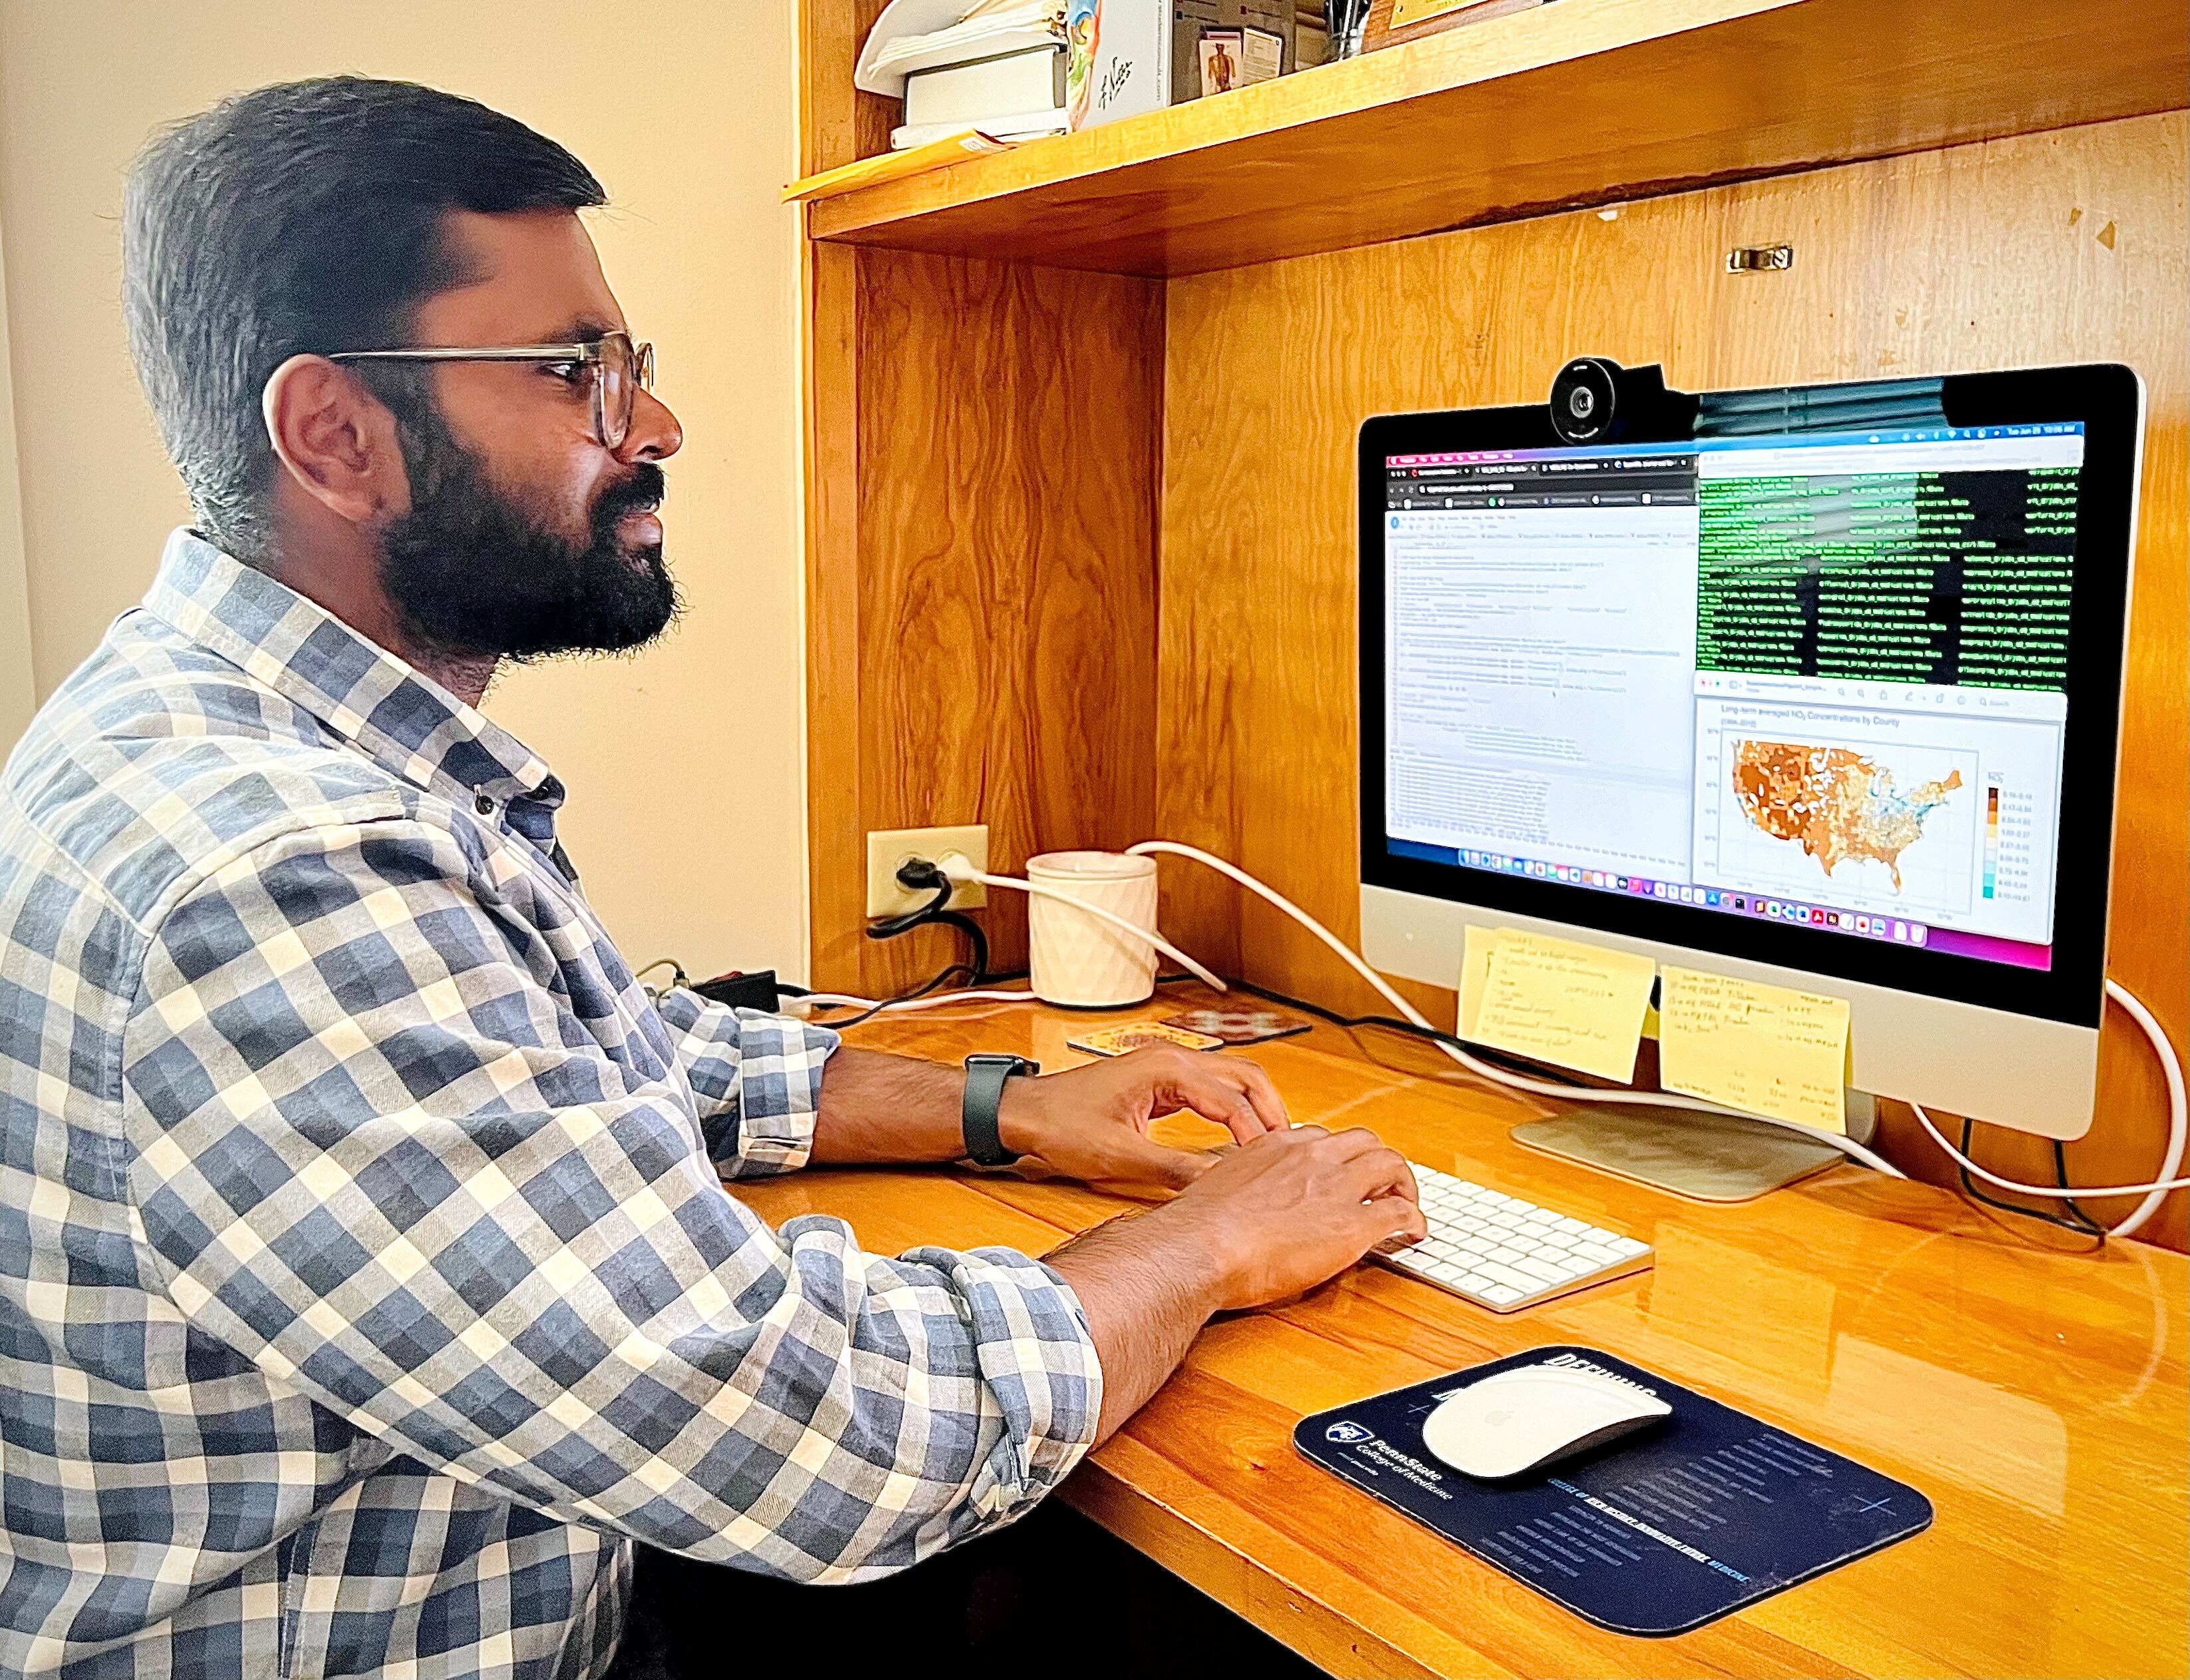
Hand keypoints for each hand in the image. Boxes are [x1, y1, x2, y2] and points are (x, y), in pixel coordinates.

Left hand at [996, 1045, 1288, 1192]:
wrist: (1025, 1113)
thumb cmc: (1062, 1126)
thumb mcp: (1121, 1156)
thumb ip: (1174, 1169)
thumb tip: (1217, 1185)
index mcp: (1167, 1069)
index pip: (1233, 1100)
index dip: (1256, 1135)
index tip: (1271, 1166)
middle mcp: (1172, 1059)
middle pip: (1246, 1076)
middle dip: (1272, 1110)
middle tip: (1289, 1149)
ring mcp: (1166, 1066)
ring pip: (1232, 1077)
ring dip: (1256, 1106)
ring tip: (1273, 1144)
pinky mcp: (1159, 1080)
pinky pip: (1211, 1087)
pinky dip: (1234, 1107)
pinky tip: (1240, 1135)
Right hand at [1155, 1125, 1424, 1310]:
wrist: (1199, 1247)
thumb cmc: (1197, 1228)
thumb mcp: (1218, 1188)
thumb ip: (1240, 1186)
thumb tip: (1235, 1205)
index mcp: (1276, 1145)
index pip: (1322, 1139)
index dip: (1338, 1158)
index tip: (1340, 1174)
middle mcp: (1311, 1156)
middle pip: (1364, 1142)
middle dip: (1377, 1162)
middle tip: (1382, 1185)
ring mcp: (1334, 1186)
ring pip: (1390, 1164)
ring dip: (1403, 1182)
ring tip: (1405, 1203)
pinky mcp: (1352, 1224)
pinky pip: (1400, 1212)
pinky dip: (1415, 1219)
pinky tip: (1414, 1232)